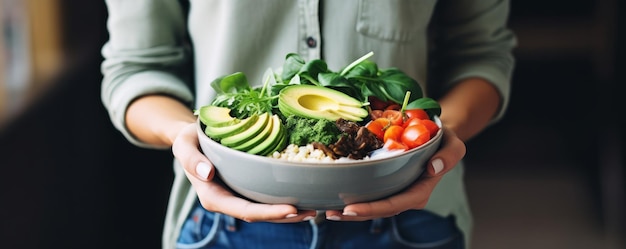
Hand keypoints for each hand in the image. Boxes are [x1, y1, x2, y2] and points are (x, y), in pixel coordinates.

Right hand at [171, 123, 316, 222]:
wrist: (191, 138)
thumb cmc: (187, 140)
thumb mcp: (183, 145)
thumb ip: (190, 159)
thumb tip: (206, 173)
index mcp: (213, 197)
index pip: (244, 210)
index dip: (268, 213)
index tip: (291, 208)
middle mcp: (228, 200)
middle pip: (259, 215)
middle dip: (285, 216)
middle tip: (311, 211)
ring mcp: (238, 196)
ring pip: (265, 210)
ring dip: (289, 213)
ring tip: (313, 209)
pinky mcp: (246, 188)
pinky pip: (266, 198)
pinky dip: (284, 199)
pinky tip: (303, 195)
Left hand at [324, 126, 465, 220]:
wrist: (436, 134)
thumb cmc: (444, 140)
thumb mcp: (454, 144)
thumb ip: (450, 155)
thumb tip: (434, 167)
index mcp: (420, 190)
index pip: (395, 204)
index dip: (373, 208)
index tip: (351, 208)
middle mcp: (406, 195)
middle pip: (379, 210)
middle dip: (355, 214)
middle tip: (331, 213)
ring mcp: (395, 191)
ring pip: (372, 206)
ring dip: (349, 211)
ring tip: (327, 210)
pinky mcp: (386, 183)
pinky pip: (369, 194)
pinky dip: (352, 197)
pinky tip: (333, 197)